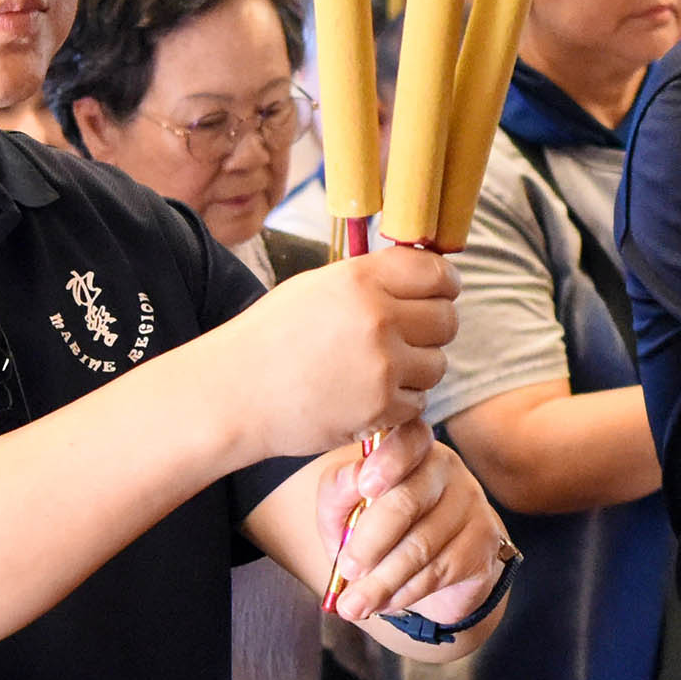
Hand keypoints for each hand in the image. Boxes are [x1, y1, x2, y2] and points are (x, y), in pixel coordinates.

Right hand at [224, 249, 459, 453]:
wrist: (234, 392)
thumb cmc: (271, 338)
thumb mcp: (315, 288)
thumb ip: (369, 280)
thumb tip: (422, 276)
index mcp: (359, 279)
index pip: (435, 271)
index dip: (444, 283)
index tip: (441, 292)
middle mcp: (377, 318)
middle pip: (446, 319)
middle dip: (433, 328)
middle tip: (410, 337)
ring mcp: (382, 365)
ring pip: (437, 364)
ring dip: (417, 369)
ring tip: (379, 370)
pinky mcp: (380, 408)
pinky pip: (419, 402)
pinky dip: (401, 403)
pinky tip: (369, 396)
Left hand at [329, 423, 510, 633]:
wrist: (434, 566)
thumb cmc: (381, 529)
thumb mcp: (347, 510)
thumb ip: (339, 493)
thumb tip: (350, 481)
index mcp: (409, 448)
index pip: (407, 439)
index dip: (388, 460)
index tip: (365, 486)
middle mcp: (445, 467)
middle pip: (407, 501)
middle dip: (370, 542)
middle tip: (346, 570)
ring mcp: (470, 503)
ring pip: (421, 546)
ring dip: (382, 581)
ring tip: (353, 605)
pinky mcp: (484, 541)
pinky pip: (438, 571)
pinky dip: (405, 593)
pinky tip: (385, 604)